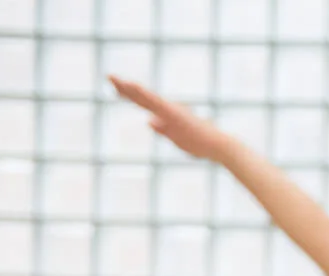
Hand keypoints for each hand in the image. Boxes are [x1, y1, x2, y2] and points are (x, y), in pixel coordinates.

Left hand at [109, 76, 232, 161]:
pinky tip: (132, 85)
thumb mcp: (177, 139)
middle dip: (124, 87)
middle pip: (142, 97)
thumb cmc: (202, 145)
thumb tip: (149, 121)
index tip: (116, 88)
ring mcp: (170, 110)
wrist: (219, 146)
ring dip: (130, 88)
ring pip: (146, 97)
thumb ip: (163, 130)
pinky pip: (155, 101)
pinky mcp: (174, 114)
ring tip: (114, 79)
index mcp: (167, 114)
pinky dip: (143, 93)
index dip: (129, 94)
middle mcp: (167, 109)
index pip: (144, 102)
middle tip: (108, 76)